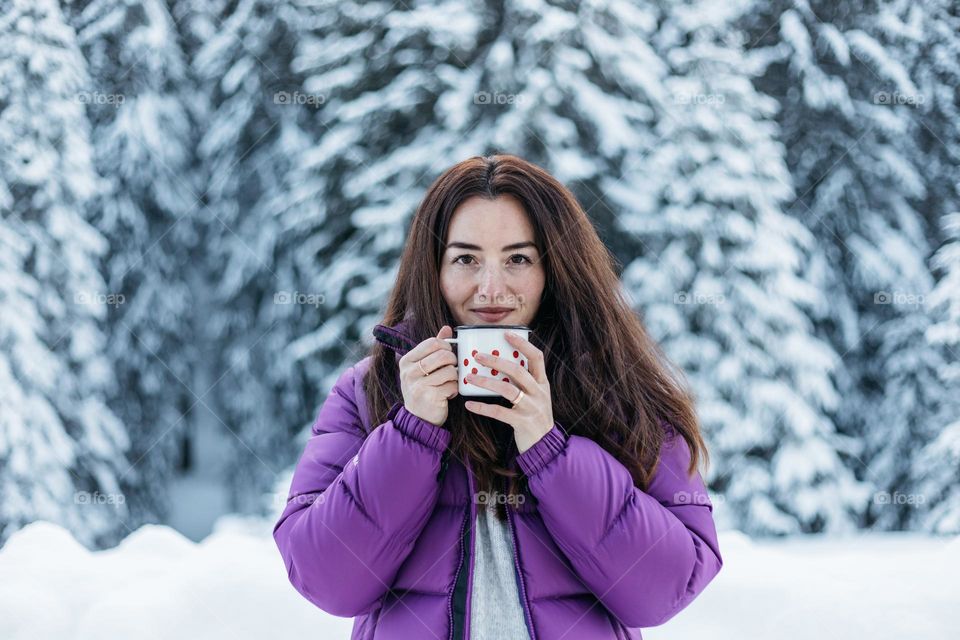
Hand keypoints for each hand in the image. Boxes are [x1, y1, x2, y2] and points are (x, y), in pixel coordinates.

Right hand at [398, 325, 458, 426]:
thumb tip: (446, 328)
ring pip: (450, 370)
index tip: (448, 354)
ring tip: (448, 383)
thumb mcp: (423, 367)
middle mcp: (409, 372)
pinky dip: (454, 390)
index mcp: (407, 361)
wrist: (418, 418)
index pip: (432, 342)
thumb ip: (434, 347)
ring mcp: (418, 385)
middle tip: (452, 368)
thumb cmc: (423, 388)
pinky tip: (447, 394)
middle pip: (443, 355)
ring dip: (454, 377)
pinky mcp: (429, 397)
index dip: (446, 346)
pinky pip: (452, 386)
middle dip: (453, 361)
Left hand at [463, 331, 553, 452]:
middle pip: (518, 370)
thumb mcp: (536, 396)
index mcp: (543, 383)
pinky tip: (470, 405)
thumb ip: (524, 382)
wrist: (545, 446)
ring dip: (486, 382)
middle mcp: (539, 393)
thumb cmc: (535, 417)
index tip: (506, 334)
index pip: (537, 357)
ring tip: (469, 378)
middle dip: (496, 361)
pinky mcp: (522, 422)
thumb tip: (502, 364)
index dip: (523, 344)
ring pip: (508, 389)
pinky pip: (499, 412)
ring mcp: (532, 408)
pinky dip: (483, 407)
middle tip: (477, 356)